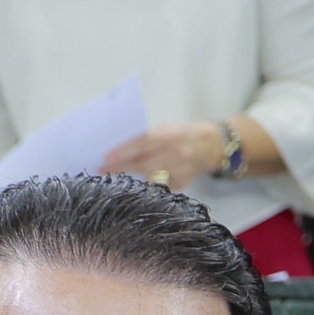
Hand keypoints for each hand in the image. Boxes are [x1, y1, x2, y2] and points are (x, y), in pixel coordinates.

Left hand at [100, 119, 235, 188]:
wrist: (212, 145)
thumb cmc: (182, 134)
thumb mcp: (166, 129)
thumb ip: (146, 138)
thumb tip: (118, 147)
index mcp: (171, 135)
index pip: (142, 144)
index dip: (122, 152)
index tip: (104, 158)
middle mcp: (178, 153)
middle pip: (143, 163)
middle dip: (121, 166)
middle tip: (101, 169)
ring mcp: (182, 170)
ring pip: (150, 177)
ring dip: (130, 176)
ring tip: (115, 174)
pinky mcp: (183, 183)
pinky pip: (159, 185)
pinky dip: (146, 183)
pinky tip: (137, 181)